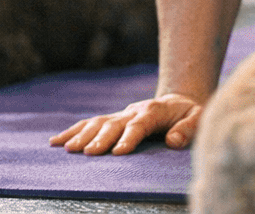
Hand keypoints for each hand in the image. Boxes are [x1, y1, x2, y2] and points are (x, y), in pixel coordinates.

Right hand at [49, 93, 202, 155]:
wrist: (178, 101)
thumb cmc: (190, 114)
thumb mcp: (198, 117)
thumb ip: (188, 129)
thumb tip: (173, 142)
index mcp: (154, 111)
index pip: (139, 124)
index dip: (129, 137)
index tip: (118, 152)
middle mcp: (133, 111)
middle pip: (113, 123)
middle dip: (100, 138)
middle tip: (88, 153)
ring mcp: (121, 114)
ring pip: (98, 122)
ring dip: (82, 135)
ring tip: (67, 149)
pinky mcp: (113, 119)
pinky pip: (90, 124)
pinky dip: (73, 131)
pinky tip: (56, 141)